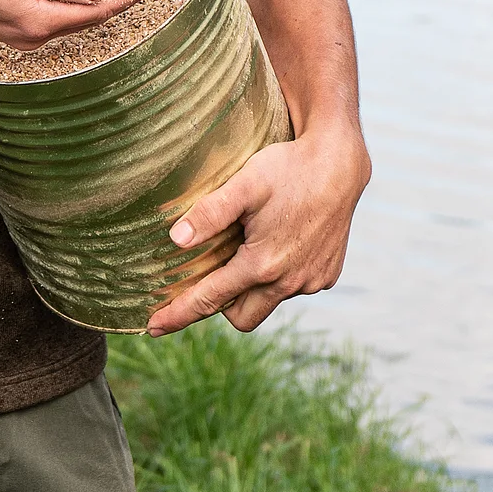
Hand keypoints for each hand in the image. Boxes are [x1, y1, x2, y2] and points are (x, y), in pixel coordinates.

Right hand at [0, 0, 162, 51]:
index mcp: (36, 21)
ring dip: (103, 4)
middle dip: (123, 1)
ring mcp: (27, 36)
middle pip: (91, 20)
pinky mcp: (20, 29)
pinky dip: (81, 5)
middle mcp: (35, 36)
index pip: (96, 10)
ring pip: (77, 21)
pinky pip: (61, 19)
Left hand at [146, 125, 370, 335]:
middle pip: (241, 317)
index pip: (209, 300)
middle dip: (221, 305)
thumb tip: (175, 239)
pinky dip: (281, 276)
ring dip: (253, 288)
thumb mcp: (245, 185)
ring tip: (248, 250)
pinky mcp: (327, 274)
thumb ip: (209, 214)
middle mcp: (288, 282)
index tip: (152, 328)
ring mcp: (311, 281)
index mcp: (262, 265)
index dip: (178, 315)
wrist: (340, 163)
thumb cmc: (290, 169)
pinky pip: (295, 287)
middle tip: (209, 276)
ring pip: (270, 301)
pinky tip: (280, 243)